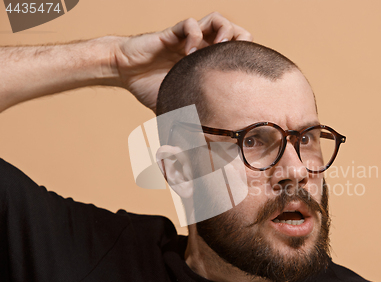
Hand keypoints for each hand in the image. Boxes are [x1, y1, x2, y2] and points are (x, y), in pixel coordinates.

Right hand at [113, 12, 252, 110]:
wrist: (126, 72)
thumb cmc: (151, 88)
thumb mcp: (177, 108)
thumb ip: (190, 123)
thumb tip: (201, 150)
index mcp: (207, 63)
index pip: (236, 53)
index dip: (244, 59)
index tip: (241, 74)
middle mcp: (202, 47)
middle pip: (235, 31)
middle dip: (241, 40)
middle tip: (233, 57)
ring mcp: (189, 39)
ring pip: (218, 20)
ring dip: (223, 32)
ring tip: (218, 48)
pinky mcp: (173, 33)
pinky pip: (190, 23)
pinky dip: (195, 34)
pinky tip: (188, 51)